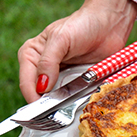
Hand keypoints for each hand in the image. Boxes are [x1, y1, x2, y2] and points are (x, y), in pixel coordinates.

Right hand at [17, 0, 136, 101]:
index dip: (34, 98)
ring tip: (71, 107)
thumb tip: (41, 87)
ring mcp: (61, 76)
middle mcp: (42, 67)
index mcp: (31, 55)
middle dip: (49, 105)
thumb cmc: (82, 24)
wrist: (109, 23)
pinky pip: (74, 98)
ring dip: (64, 105)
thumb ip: (48, 62)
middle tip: (59, 113)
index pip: (26, 83)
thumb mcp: (60, 39)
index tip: (43, 110)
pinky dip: (77, 101)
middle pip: (40, 95)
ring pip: (57, 99)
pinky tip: (82, 100)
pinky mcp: (78, 82)